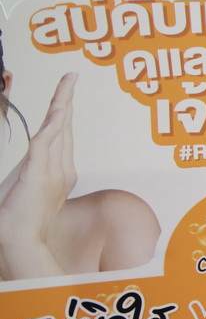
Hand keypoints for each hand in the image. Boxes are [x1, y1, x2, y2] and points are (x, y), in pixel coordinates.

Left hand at [0, 73, 77, 278]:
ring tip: (68, 83)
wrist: (21, 242)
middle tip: (72, 76)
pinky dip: (53, 127)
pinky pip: (46, 146)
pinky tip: (57, 113)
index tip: (68, 91)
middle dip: (67, 98)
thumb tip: (37, 162)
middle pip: (64, 126)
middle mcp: (62, 168)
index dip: (64, 110)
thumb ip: (37, 174)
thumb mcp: (29, 192)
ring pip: (58, 130)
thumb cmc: (22, 222)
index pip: (61, 134)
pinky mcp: (39, 176)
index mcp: (60, 171)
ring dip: (62, 104)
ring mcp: (52, 172)